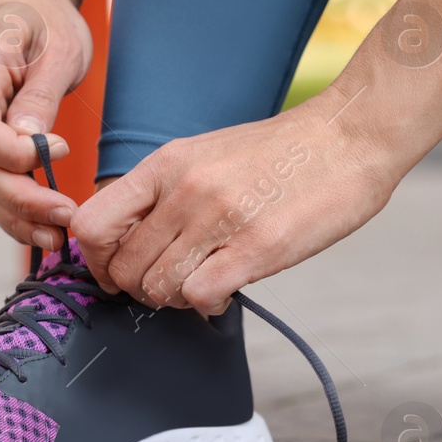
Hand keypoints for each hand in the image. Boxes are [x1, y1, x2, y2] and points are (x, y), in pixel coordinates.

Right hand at [0, 0, 90, 249]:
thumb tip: (32, 143)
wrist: (34, 6)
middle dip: (23, 199)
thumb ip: (40, 98)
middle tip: (69, 216)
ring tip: (60, 237)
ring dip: (20, 216)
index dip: (12, 153)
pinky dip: (18, 211)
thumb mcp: (58, 51)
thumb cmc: (47, 21)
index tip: (60, 150)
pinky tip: (47, 230)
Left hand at [71, 100, 396, 314]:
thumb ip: (165, 193)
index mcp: (167, 164)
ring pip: (159, 288)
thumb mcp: (206, 155)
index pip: (93, 224)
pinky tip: (228, 287)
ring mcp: (219, 219)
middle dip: (141, 288)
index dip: (97, 260)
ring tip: (205, 280)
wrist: (348, 137)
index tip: (117, 271)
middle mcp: (185, 189)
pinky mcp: (256, 247)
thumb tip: (133, 242)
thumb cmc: (281, 153)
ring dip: (177, 297)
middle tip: (172, 282)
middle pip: (125, 267)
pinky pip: (200, 296)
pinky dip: (208, 303)